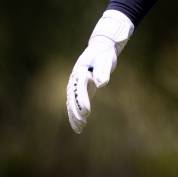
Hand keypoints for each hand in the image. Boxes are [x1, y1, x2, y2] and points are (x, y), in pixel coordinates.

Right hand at [66, 10, 133, 133]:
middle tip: (82, 123)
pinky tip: (80, 125)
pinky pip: (77, 103)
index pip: (79, 89)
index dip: (81, 101)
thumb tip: (102, 83)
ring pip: (72, 103)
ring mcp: (78, 85)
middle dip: (75, 111)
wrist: (102, 47)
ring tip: (79, 129)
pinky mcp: (83, 89)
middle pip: (72, 98)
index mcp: (79, 72)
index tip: (87, 112)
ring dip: (74, 116)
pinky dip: (77, 113)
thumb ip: (103, 70)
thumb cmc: (104, 53)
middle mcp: (75, 79)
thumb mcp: (105, 59)